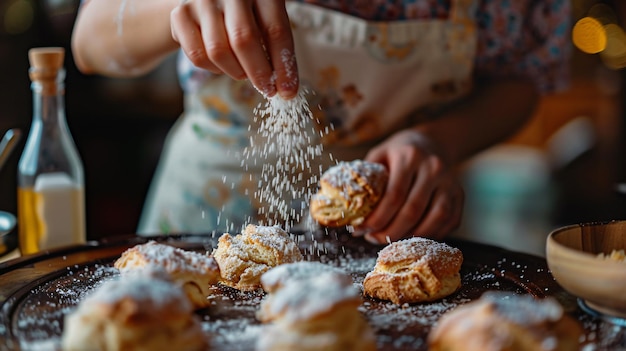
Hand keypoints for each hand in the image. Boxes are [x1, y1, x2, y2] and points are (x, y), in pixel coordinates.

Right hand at [170, 0, 297, 97]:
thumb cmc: (246, 14)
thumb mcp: (266, 18)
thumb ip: (277, 45)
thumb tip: (287, 88)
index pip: (275, 31)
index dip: (283, 66)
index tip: (287, 91)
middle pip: (244, 40)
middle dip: (258, 73)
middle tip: (266, 89)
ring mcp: (202, 1)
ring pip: (218, 52)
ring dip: (235, 71)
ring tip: (243, 71)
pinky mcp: (181, 15)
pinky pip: (197, 56)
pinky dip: (212, 69)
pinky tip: (222, 64)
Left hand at [359, 129, 463, 242]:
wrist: (432, 142)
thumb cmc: (400, 151)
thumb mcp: (380, 154)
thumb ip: (366, 177)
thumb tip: (347, 209)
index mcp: (410, 156)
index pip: (394, 195)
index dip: (377, 218)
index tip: (362, 230)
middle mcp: (434, 167)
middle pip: (413, 210)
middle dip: (390, 231)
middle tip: (373, 239)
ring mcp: (451, 182)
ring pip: (435, 219)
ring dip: (411, 237)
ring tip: (391, 241)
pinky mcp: (460, 195)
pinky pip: (449, 222)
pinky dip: (431, 235)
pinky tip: (413, 238)